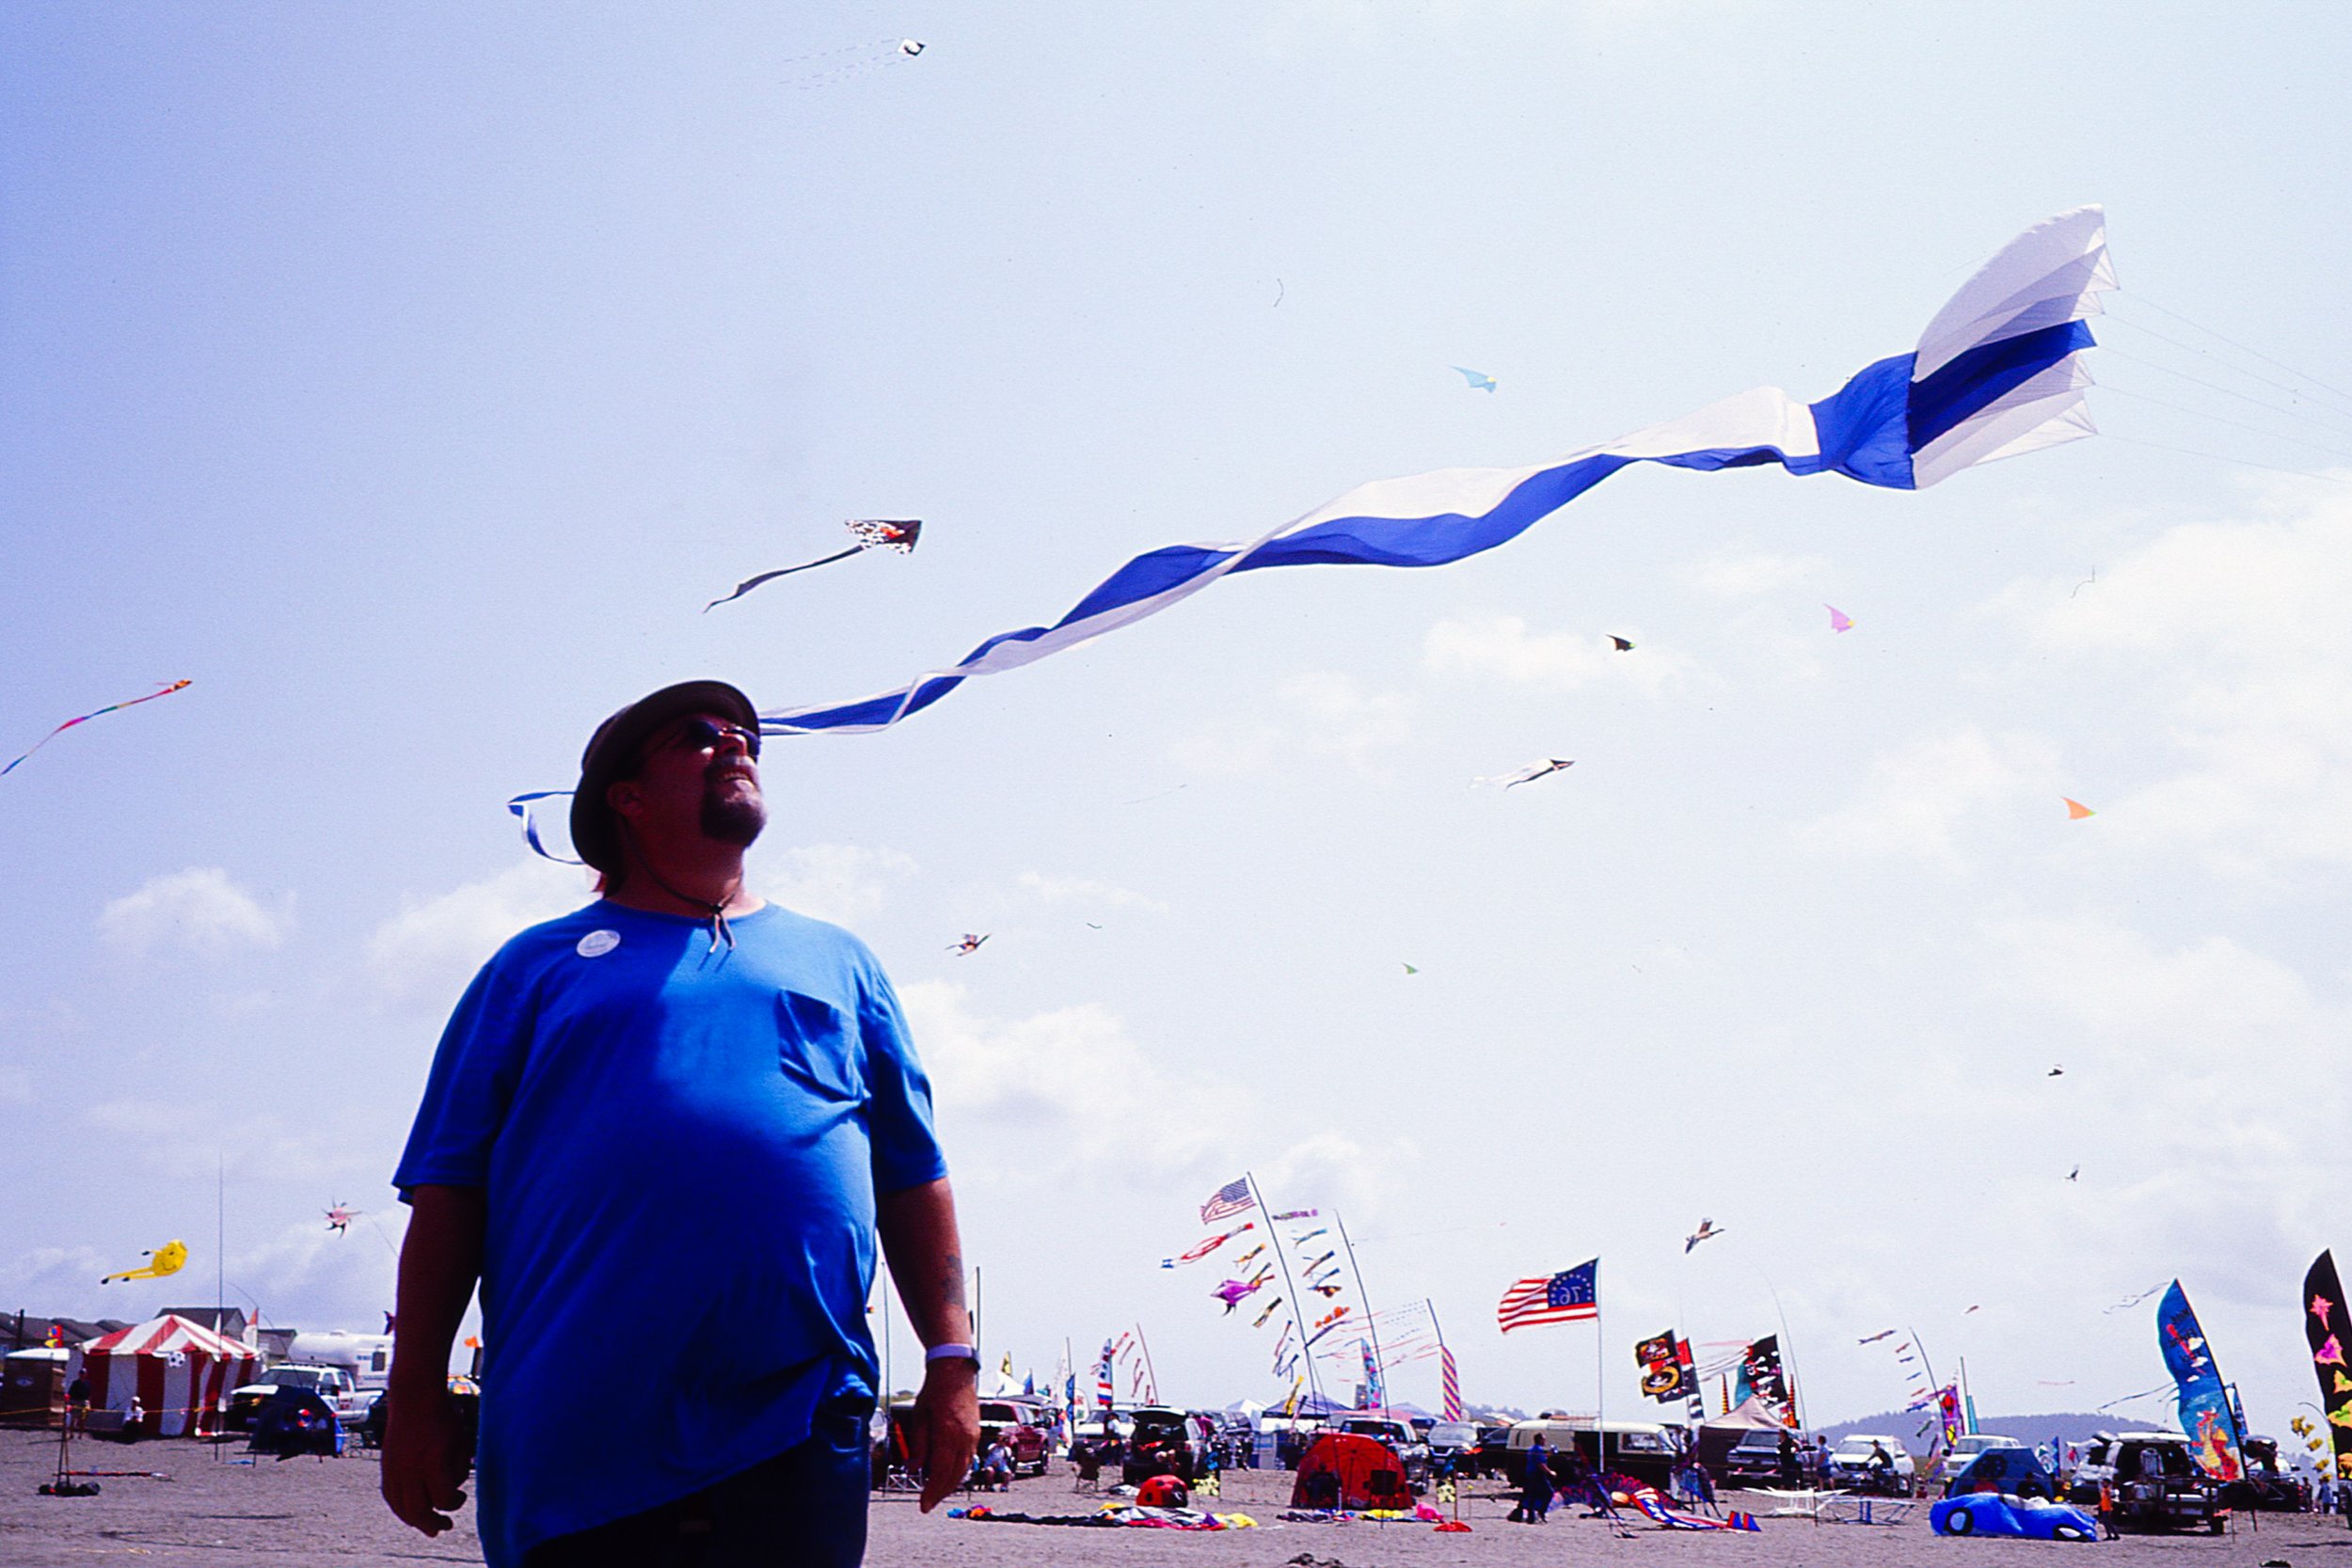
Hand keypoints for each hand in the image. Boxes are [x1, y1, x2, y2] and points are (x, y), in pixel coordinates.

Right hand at [381, 1385, 470, 1535]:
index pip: (443, 1499)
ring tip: (428, 1526)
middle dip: (433, 1523)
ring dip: (415, 1521)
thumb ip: (458, 1468)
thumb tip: (452, 1491)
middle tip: (445, 1526)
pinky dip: (400, 1508)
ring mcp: (395, 1470)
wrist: (414, 1399)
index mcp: (433, 1462)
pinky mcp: (386, 1467)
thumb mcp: (461, 1441)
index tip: (461, 1497)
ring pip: (401, 1508)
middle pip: (418, 1511)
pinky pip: (390, 1496)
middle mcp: (410, 1469)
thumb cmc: (442, 1418)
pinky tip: (410, 1512)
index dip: (455, 1503)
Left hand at [904, 1360, 979, 1513]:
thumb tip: (914, 1469)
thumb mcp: (920, 1417)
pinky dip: (958, 1472)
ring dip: (950, 1484)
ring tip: (937, 1493)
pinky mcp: (975, 1433)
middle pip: (954, 1475)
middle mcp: (964, 1438)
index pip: (940, 1472)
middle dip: (941, 1493)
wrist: (955, 1371)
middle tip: (928, 1504)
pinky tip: (949, 1475)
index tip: (924, 1505)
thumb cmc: (934, 1391)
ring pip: (964, 1470)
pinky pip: (968, 1459)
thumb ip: (919, 1445)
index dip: (932, 1492)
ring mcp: (972, 1436)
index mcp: (948, 1434)